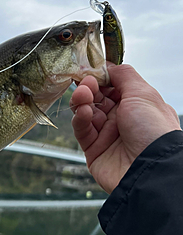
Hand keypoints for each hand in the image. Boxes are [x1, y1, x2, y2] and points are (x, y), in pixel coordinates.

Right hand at [70, 64, 180, 192]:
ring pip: (86, 113)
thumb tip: (108, 65)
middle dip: (89, 88)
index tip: (89, 70)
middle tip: (85, 83)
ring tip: (83, 97)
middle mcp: (122, 120)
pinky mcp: (94, 150)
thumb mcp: (143, 93)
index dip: (100, 78)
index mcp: (137, 105)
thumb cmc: (154, 130)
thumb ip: (123, 75)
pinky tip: (84, 113)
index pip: (112, 87)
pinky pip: (82, 131)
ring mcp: (107, 135)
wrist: (150, 169)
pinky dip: (80, 119)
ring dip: (82, 102)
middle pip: (97, 98)